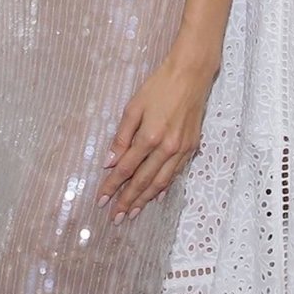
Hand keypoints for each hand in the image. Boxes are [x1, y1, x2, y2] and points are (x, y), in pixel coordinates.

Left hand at [94, 56, 210, 222]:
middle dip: (127, 200)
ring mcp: (181, 149)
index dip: (112, 186)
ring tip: (133, 212)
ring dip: (145, 199)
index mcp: (149, 137)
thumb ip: (122, 135)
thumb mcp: (134, 106)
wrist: (191, 75)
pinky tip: (157, 196)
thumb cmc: (159, 86)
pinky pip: (176, 173)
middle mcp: (166, 148)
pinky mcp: (191, 147)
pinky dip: (164, 186)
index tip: (101, 200)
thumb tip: (110, 161)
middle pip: (143, 181)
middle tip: (115, 217)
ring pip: (161, 182)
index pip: (126, 168)